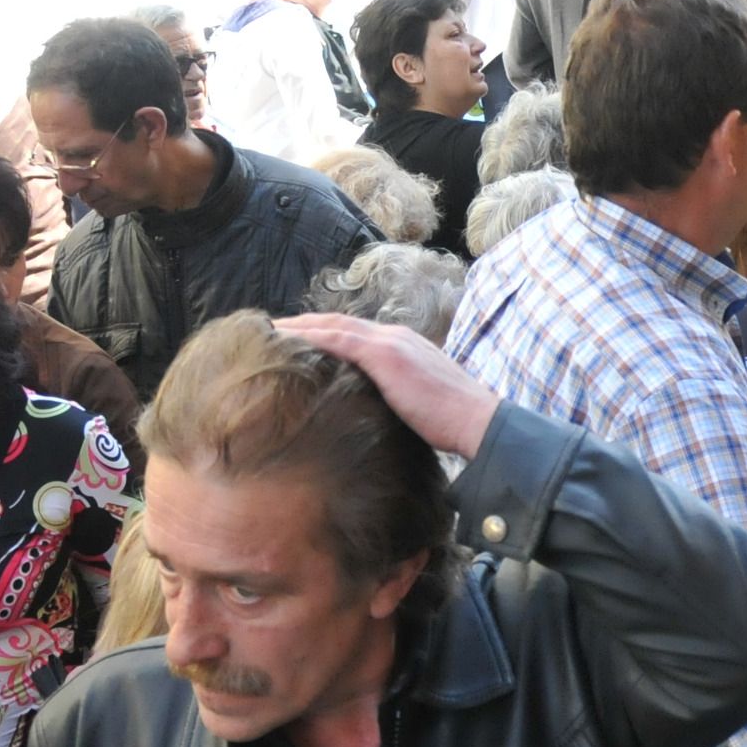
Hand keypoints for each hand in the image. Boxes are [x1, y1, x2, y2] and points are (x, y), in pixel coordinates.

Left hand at [271, 313, 499, 457]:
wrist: (477, 421)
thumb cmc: (453, 424)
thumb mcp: (418, 403)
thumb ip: (395, 397)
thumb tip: (371, 414)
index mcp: (403, 346)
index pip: (354, 333)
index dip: (323, 333)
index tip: (297, 341)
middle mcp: (395, 336)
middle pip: (338, 322)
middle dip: (304, 325)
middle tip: (272, 331)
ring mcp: (390, 343)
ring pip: (333, 326)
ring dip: (299, 327)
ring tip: (269, 332)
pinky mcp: (386, 355)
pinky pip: (338, 339)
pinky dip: (310, 336)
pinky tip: (285, 340)